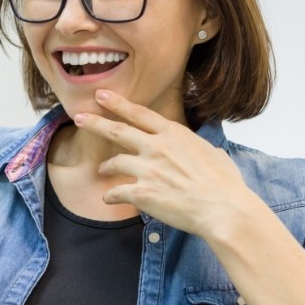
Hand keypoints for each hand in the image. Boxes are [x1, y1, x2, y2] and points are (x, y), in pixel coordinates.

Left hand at [72, 89, 270, 238]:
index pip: (139, 113)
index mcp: (174, 134)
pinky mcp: (142, 193)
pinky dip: (111, 196)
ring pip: (115, 162)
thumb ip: (203, 149)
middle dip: (95, 123)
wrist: (223, 208)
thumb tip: (208, 151)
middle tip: (80, 117)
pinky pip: (117, 192)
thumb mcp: (216, 154)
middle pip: (118, 130)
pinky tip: (109, 199)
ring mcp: (148, 169)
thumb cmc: (225, 184)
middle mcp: (157, 147)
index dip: (118, 103)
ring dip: (106, 167)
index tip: (101, 95)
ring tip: (102, 170)